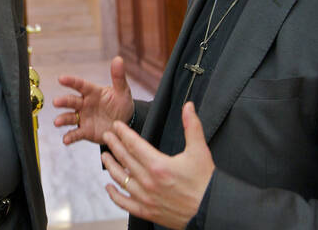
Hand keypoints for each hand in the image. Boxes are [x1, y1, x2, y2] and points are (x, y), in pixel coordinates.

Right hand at [53, 56, 133, 144]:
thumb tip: (118, 59)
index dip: (71, 81)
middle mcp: (85, 104)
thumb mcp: (122, 91)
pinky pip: (76, 134)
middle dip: (63, 101)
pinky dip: (70, 137)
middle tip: (56, 102)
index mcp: (93, 92)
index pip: (80, 85)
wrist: (124, 124)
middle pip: (72, 101)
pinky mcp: (85, 131)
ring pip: (70, 117)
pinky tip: (65, 140)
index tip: (61, 78)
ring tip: (57, 122)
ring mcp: (84, 118)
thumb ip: (118, 77)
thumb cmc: (121, 104)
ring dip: (63, 119)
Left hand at [101, 102, 214, 228]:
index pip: (134, 144)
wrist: (211, 210)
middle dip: (114, 145)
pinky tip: (109, 187)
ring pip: (121, 179)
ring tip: (105, 156)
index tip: (116, 126)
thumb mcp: (200, 150)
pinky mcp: (147, 211)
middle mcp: (148, 182)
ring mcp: (146, 198)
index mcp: (159, 165)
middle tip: (107, 135)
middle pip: (125, 159)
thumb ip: (192, 126)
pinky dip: (114, 195)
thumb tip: (188, 106)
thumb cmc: (206, 182)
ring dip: (111, 166)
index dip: (123, 133)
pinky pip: (124, 203)